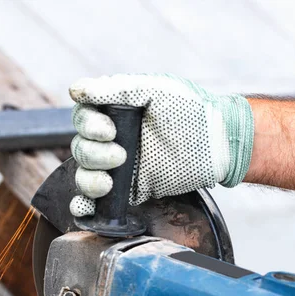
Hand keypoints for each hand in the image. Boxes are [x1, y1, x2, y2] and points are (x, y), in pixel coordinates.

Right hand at [68, 74, 253, 216]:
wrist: (217, 144)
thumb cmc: (191, 112)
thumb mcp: (154, 90)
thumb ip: (116, 90)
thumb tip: (77, 90)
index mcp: (115, 113)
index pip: (82, 118)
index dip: (88, 126)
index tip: (109, 130)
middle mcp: (113, 140)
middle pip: (80, 148)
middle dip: (95, 154)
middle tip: (123, 155)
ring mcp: (119, 168)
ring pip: (84, 175)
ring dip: (90, 179)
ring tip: (110, 182)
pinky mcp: (129, 191)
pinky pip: (97, 201)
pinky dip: (84, 205)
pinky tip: (85, 206)